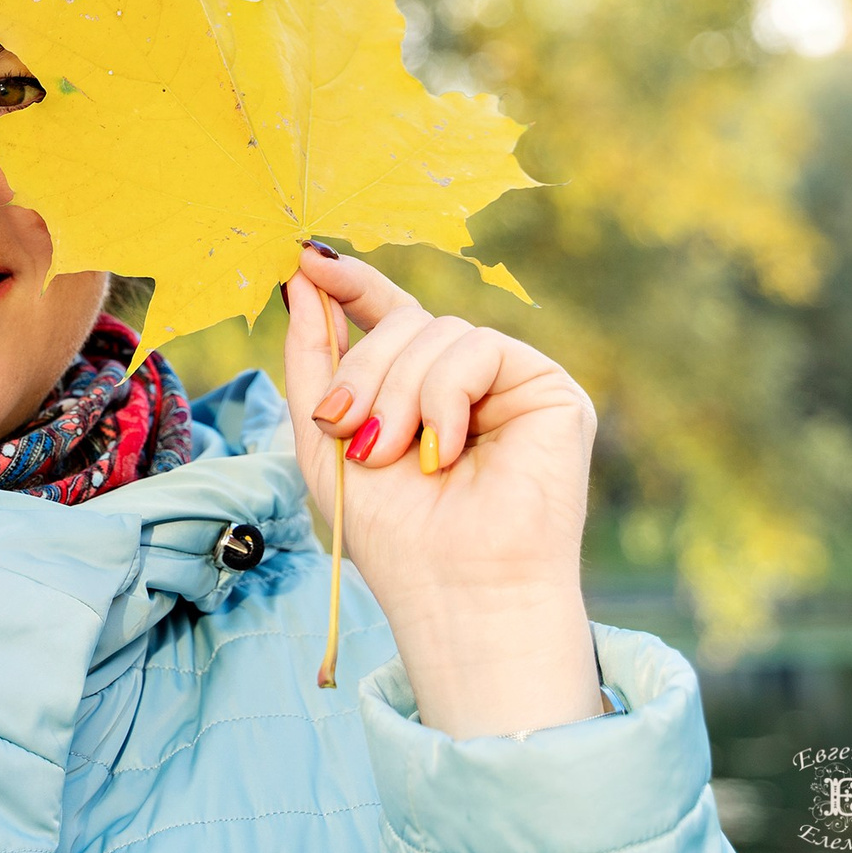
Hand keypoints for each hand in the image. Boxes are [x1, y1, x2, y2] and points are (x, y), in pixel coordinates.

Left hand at [283, 246, 602, 738]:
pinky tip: (445, 450)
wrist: (454, 592)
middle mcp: (465, 379)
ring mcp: (509, 382)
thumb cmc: (391, 533)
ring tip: (393, 454)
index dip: (349, 283)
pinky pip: (478, 348)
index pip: (385, 313)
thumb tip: (301, 274)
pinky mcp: (549, 391)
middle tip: (345, 428)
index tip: (304, 259)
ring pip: (436, 330)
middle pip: (403, 320)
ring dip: (397, 393)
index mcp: (416, 387)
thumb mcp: (324, 437)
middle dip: (361, 370)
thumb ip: (313, 356)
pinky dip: (444, 397)